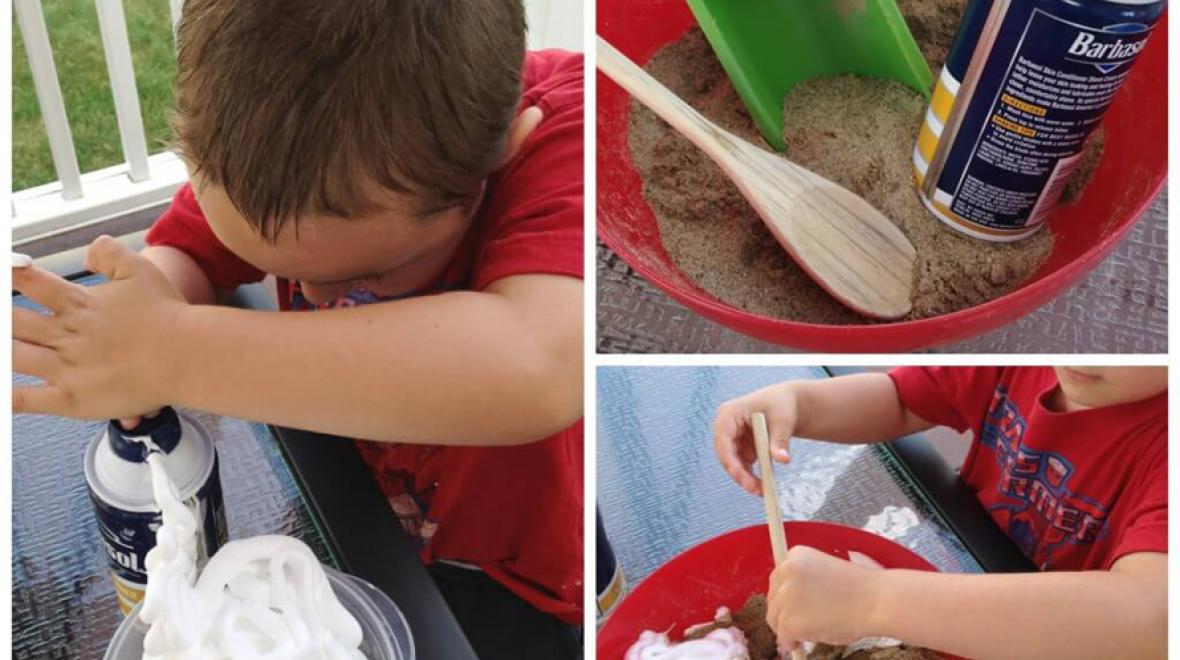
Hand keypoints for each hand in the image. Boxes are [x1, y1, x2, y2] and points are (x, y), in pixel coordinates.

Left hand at [13, 236, 187, 418]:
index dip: (9, 273)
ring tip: (2, 342)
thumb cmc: (168, 316)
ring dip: (3, 348)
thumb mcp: (141, 270)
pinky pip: (28, 400)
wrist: (186, 355)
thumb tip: (89, 249)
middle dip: (1, 317)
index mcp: (79, 304)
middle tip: (2, 316)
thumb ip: (110, 253)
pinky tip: (0, 397)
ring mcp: (65, 368)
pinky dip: (6, 398)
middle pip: (12, 321)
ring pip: (13, 356)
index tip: (4, 269)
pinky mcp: (72, 398)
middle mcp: (66, 334)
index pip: (29, 281)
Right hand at [713, 382, 798, 494]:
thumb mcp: (782, 422)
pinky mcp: (738, 446)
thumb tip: (783, 459)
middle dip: (739, 473)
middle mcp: (725, 425)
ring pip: (732, 462)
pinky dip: (750, 474)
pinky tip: (762, 483)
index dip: (729, 459)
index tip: (741, 477)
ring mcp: (731, 437)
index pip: (723, 439)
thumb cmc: (782, 405)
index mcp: (729, 413)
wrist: (785, 402)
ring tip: (762, 491)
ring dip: (745, 477)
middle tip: (755, 490)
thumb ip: (780, 440)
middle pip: (725, 454)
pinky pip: (741, 464)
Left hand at [766, 546, 883, 651]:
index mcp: (795, 555)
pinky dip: (792, 643)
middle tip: (805, 621)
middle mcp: (785, 571)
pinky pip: (783, 637)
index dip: (788, 595)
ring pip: (775, 619)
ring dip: (789, 628)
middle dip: (786, 612)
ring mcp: (785, 596)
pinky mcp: (788, 621)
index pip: (778, 578)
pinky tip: (806, 641)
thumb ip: (805, 577)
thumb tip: (792, 597)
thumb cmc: (861, 588)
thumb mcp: (828, 567)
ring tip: (811, 631)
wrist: (876, 601)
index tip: (799, 605)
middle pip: (773, 598)